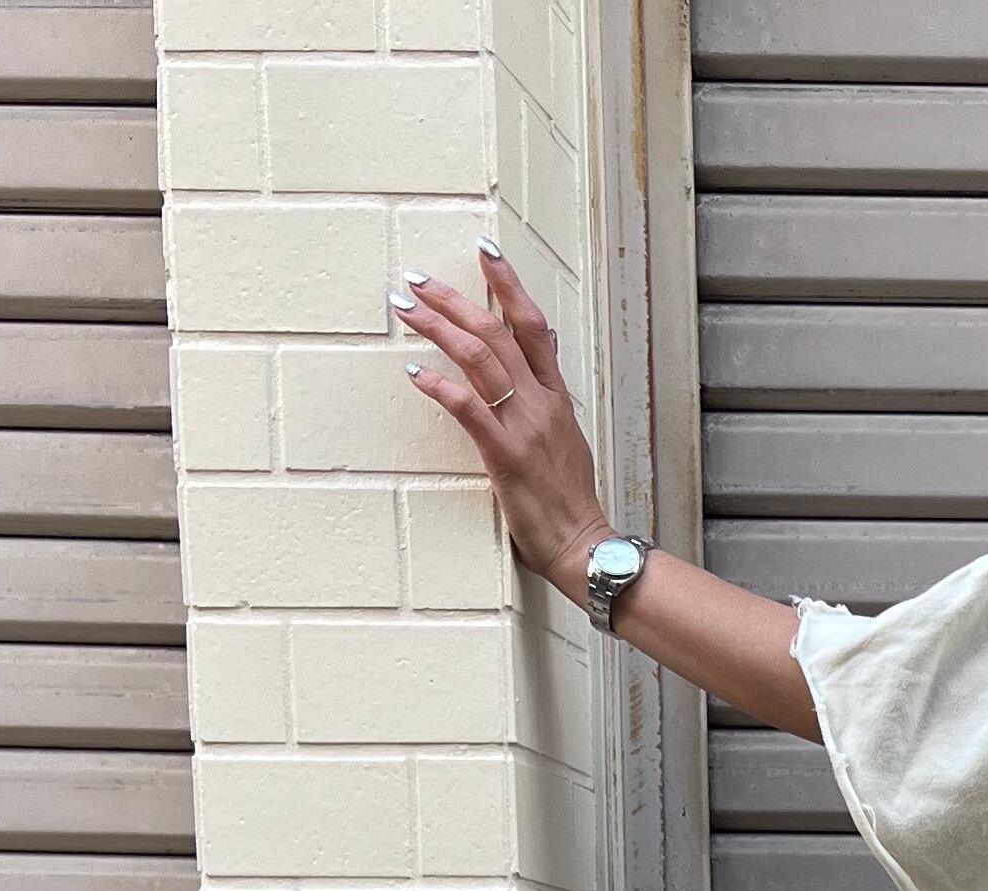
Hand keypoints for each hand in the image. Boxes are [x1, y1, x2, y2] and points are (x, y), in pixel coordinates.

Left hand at [396, 247, 617, 588]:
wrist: (582, 544)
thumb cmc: (568, 500)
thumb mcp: (566, 439)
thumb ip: (549, 400)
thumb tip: (540, 363)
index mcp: (556, 396)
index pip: (534, 325)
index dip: (509, 284)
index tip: (484, 250)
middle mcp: (541, 403)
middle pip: (498, 331)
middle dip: (454, 298)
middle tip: (417, 278)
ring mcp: (524, 427)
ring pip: (480, 359)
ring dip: (438, 327)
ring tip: (405, 307)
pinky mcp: (505, 456)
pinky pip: (469, 410)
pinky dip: (440, 386)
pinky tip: (414, 372)